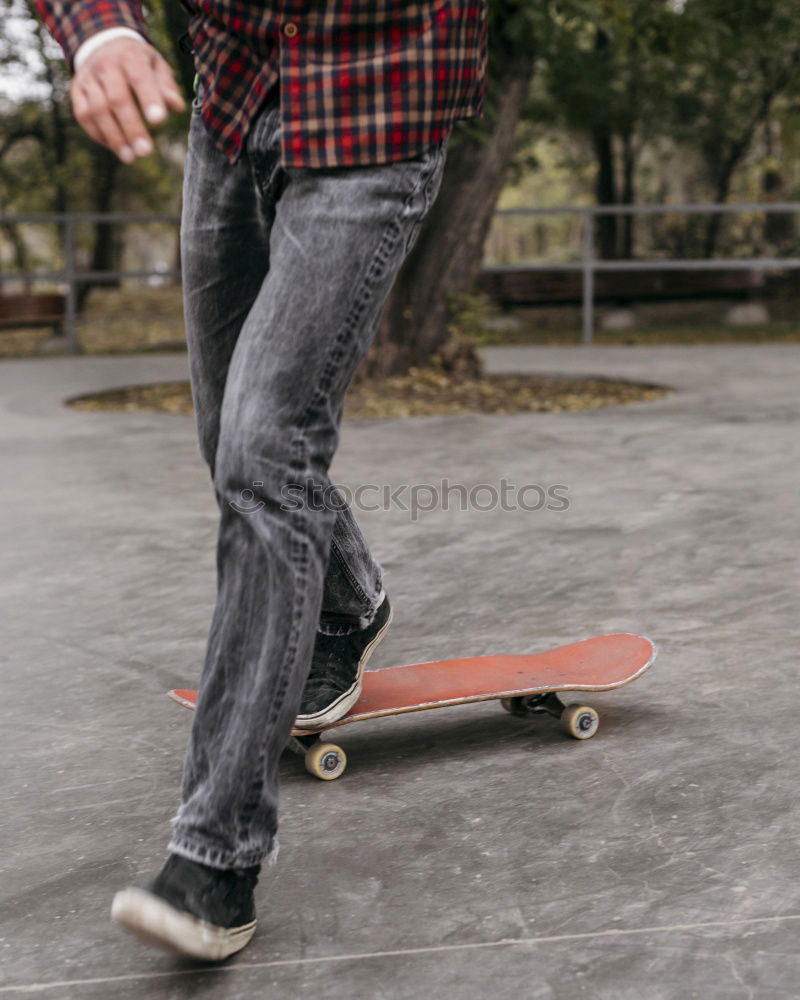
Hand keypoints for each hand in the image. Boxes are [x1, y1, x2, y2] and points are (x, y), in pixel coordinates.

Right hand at [70, 37, 186, 163]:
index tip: (159, 121)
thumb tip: (176, 107)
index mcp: (130, 56)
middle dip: (131, 127)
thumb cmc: (138, 63)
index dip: (149, 99)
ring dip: (114, 137)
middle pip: (116, 99)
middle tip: (145, 151)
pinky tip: (115, 148)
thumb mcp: (156, 66)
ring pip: (97, 110)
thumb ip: (167, 86)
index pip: (139, 77)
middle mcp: (105, 65)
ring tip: (130, 158)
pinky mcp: (77, 91)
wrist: (102, 45)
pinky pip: (84, 115)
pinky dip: (99, 134)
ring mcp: (88, 78)